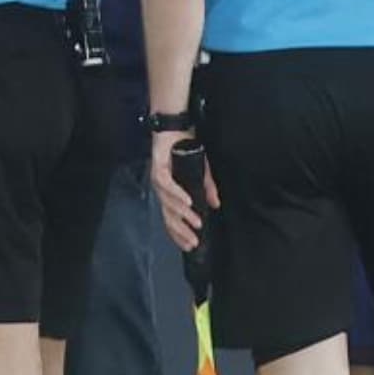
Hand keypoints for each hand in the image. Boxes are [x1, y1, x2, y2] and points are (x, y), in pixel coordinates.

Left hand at [149, 130, 216, 250]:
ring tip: (195, 222)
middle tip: (194, 241)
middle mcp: (162, 191)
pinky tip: (188, 202)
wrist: (176, 127)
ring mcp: (158, 180)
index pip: (171, 220)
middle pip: (168, 217)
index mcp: (170, 194)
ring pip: (168, 203)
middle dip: (181, 231)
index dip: (179, 234)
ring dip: (183, 214)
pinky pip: (167, 186)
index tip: (191, 246)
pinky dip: (178, 194)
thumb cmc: (185, 149)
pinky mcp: (158, 169)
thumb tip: (215, 205)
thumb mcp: (201, 171)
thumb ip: (207, 189)